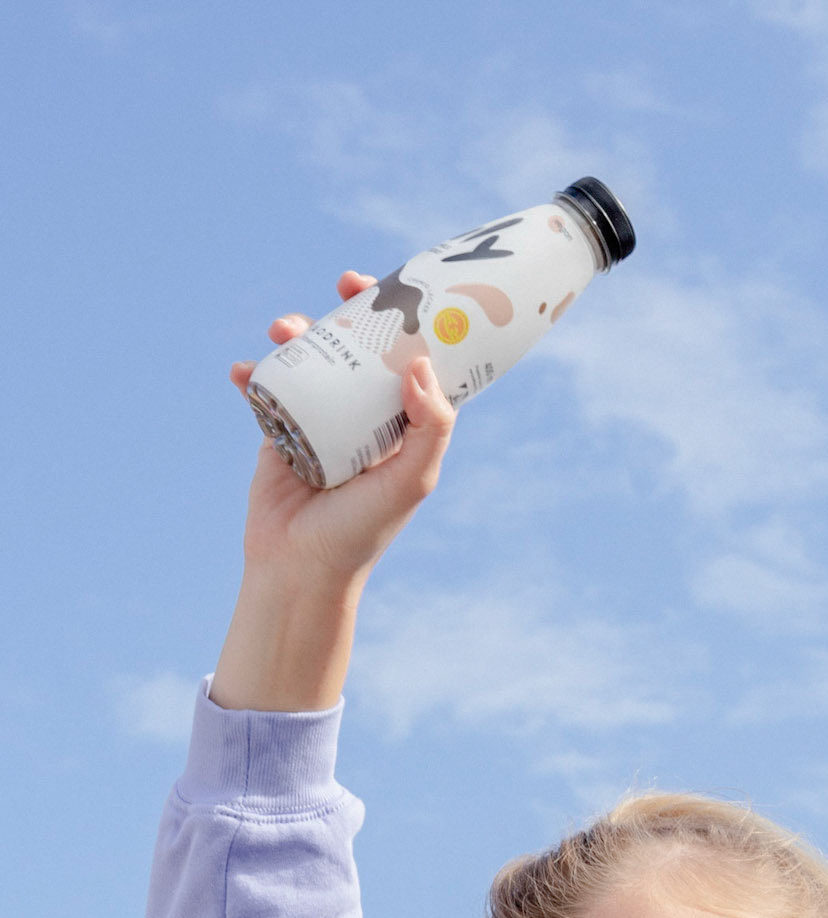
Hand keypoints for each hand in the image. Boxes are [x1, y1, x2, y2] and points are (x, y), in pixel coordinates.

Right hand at [228, 271, 456, 591]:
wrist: (300, 568)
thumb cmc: (362, 531)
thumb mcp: (411, 482)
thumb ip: (430, 427)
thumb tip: (420, 364)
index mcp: (402, 427)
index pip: (413, 362)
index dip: (412, 322)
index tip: (402, 288)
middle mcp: (364, 418)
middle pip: (362, 348)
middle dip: (352, 310)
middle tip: (344, 285)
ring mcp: (320, 420)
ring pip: (313, 359)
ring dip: (298, 332)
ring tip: (282, 330)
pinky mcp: (279, 431)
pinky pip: (266, 389)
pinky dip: (252, 373)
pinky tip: (243, 371)